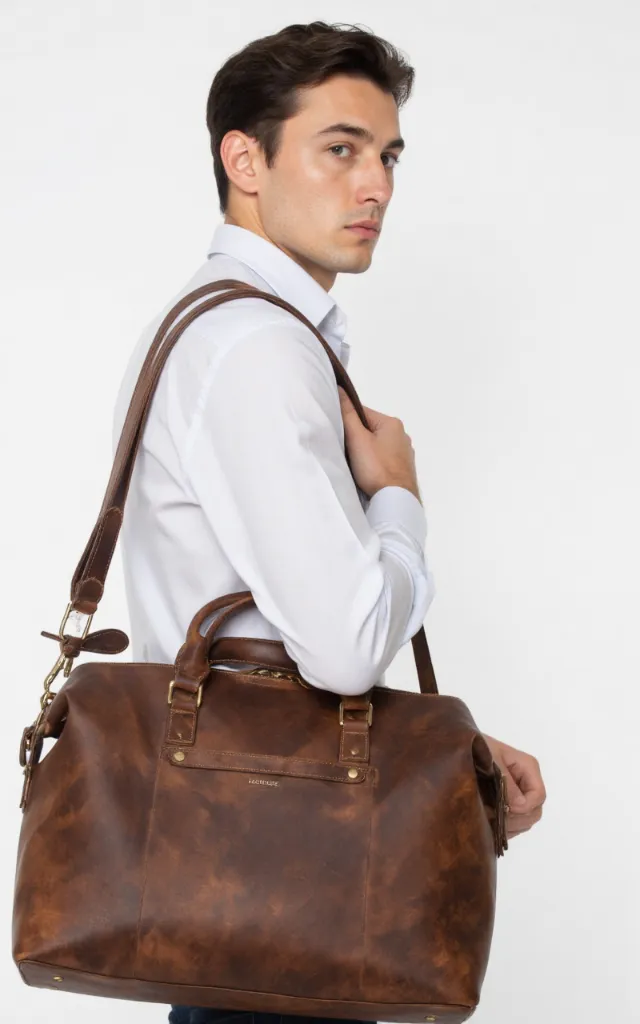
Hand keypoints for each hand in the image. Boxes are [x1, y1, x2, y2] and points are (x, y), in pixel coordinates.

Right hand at [337, 387, 420, 501]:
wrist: (396, 500)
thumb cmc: (376, 468)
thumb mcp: (357, 439)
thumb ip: (347, 415)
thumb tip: (340, 390)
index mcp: (392, 423)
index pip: (362, 413)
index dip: (346, 421)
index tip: (336, 432)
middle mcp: (401, 436)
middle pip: (369, 430)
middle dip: (355, 439)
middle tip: (344, 451)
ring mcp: (403, 454)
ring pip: (376, 447)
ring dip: (364, 453)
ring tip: (354, 465)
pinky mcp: (402, 470)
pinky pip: (382, 461)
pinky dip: (373, 464)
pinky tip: (366, 474)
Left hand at [483, 734, 545, 840]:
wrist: (464, 748)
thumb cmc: (478, 748)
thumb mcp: (491, 759)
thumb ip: (505, 781)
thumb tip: (517, 805)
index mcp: (528, 767)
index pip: (538, 795)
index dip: (525, 807)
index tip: (505, 809)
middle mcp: (528, 782)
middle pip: (534, 811)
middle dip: (516, 819)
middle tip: (494, 817)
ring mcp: (521, 795)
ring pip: (526, 821)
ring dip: (509, 825)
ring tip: (489, 819)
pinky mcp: (511, 805)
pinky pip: (516, 825)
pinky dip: (505, 828)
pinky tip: (490, 823)